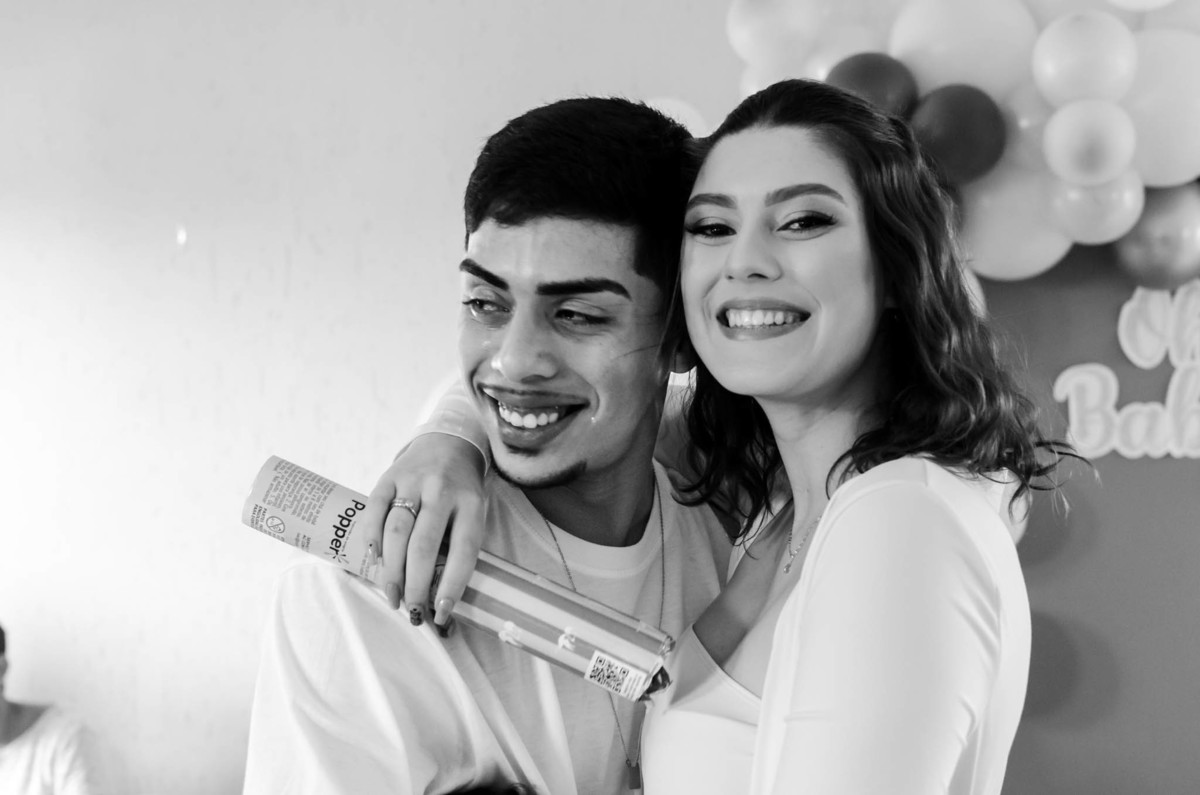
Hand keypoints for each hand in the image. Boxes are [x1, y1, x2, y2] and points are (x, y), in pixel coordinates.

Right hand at [358, 433, 486, 629]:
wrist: (447, 444)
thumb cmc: (461, 491)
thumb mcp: (472, 513)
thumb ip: (457, 546)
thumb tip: (439, 599)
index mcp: (471, 503)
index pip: (463, 550)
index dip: (451, 585)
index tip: (440, 613)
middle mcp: (443, 490)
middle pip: (424, 545)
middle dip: (415, 584)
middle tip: (411, 611)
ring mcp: (414, 481)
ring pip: (396, 531)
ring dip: (391, 569)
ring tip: (392, 594)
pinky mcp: (389, 476)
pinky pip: (375, 510)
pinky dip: (371, 538)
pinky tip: (375, 561)